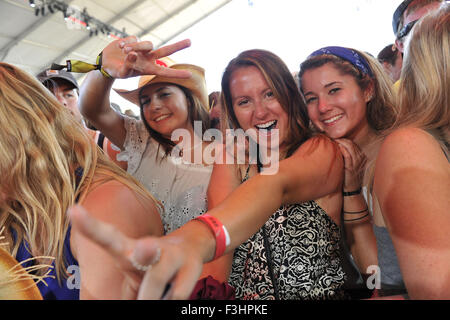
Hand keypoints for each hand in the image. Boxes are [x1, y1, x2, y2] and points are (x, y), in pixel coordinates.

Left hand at [68, 204, 203, 298]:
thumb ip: (126, 290)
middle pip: (146, 253)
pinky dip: (167, 301)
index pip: (106, 236)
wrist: (192, 248)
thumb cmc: (153, 268)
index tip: (73, 210)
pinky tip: (169, 292)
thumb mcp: (132, 275)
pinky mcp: (192, 267)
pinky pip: (175, 296)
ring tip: (153, 295)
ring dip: (150, 298)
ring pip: (158, 283)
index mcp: (128, 249)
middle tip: (144, 248)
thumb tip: (136, 289)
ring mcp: (173, 255)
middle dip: (145, 252)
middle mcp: (151, 247)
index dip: (90, 225)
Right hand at [101, 36, 191, 78]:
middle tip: (190, 42)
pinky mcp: (135, 40)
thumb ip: (128, 65)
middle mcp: (148, 58)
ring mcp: (142, 49)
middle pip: (166, 51)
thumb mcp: (122, 73)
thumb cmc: (116, 71)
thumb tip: (133, 54)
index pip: (165, 71)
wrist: (106, 63)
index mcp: (148, 69)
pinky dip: (126, 43)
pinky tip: (120, 47)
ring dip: (136, 47)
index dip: (177, 73)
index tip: (190, 75)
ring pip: (147, 44)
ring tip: (124, 52)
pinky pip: (134, 39)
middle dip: (178, 46)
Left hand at [335, 138, 366, 190]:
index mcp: (361, 156)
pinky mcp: (352, 168)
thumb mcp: (349, 165)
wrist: (351, 190)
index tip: (335, 138)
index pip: (353, 144)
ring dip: (341, 142)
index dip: (344, 140)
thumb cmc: (348, 177)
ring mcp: (357, 163)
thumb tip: (337, 147)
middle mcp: (361, 158)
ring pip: (350, 148)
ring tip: (334, 141)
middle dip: (342, 139)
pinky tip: (338, 147)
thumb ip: (346, 156)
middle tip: (332, 138)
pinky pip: (348, 156)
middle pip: (351, 144)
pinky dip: (343, 150)